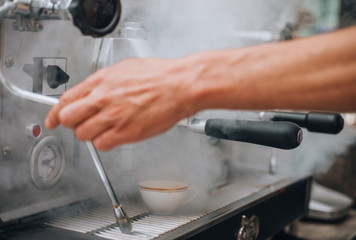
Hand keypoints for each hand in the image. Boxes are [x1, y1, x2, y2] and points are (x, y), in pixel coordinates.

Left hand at [45, 58, 194, 150]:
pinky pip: (102, 144)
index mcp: (101, 81)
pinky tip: (115, 136)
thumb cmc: (159, 76)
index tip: (52, 119)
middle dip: (73, 123)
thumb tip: (92, 90)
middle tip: (82, 124)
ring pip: (83, 134)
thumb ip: (104, 82)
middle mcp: (103, 99)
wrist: (179, 86)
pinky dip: (104, 143)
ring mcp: (113, 116)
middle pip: (68, 119)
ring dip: (90, 134)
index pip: (65, 100)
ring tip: (104, 129)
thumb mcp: (124, 69)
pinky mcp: (126, 132)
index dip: (55, 113)